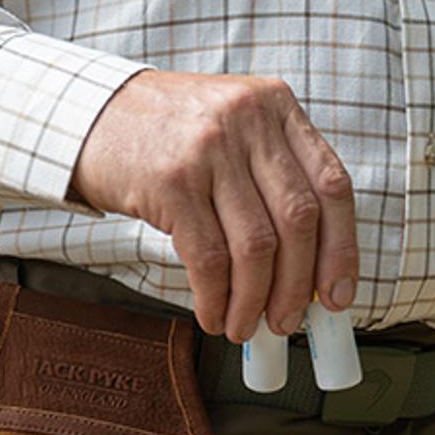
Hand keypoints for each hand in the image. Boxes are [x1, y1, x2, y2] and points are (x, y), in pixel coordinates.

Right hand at [69, 68, 358, 342]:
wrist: (92, 114)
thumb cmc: (169, 135)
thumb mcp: (233, 131)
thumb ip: (273, 180)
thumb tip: (309, 271)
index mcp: (277, 107)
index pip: (332, 185)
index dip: (342, 249)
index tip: (338, 295)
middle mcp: (249, 121)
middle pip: (298, 221)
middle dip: (297, 287)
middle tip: (288, 322)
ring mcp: (209, 149)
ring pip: (256, 246)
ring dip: (254, 301)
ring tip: (244, 326)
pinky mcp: (171, 181)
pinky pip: (208, 258)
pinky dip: (216, 298)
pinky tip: (213, 314)